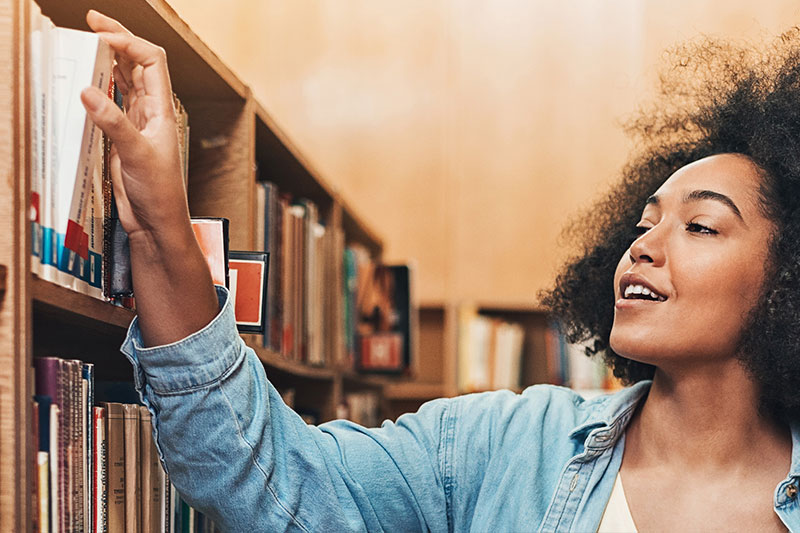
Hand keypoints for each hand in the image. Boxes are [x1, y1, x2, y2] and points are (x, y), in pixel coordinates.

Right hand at [80, 10, 188, 240]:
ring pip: (123, 81)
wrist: (157, 222)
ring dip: (108, 60)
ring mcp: (136, 123)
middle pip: (137, 64)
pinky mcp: (122, 137)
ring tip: (87, 42)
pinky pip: (111, 103)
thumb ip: (114, 123)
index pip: (152, 61)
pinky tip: (87, 79)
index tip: (103, 37)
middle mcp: (151, 112)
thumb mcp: (137, 155)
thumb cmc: (161, 193)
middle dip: (117, 39)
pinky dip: (99, 87)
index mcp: (162, 110)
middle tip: (92, 20)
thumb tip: (88, 92)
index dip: (130, 43)